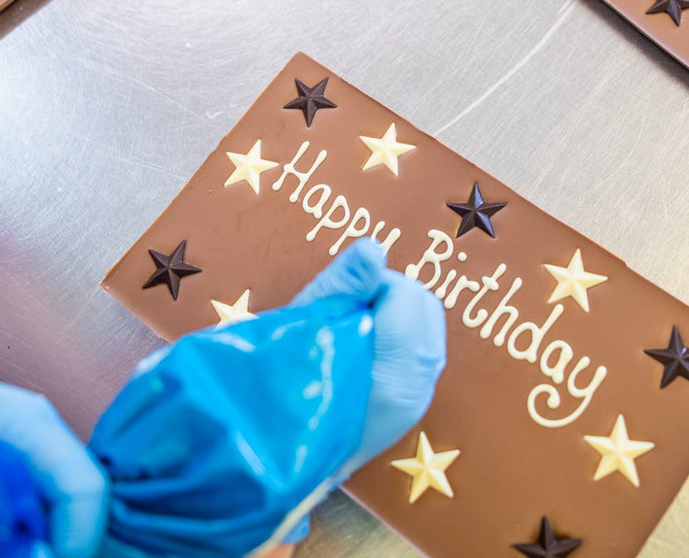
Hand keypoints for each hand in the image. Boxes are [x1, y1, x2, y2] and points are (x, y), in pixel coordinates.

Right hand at [291, 238, 445, 471]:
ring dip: (394, 315)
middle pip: (423, 307)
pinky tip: (365, 345)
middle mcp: (417, 383)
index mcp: (396, 363)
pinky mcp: (411, 407)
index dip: (368, 283)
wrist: (273, 453)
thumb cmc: (282, 383)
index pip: (403, 291)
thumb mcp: (305, 322)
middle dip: (387, 295)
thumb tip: (375, 246)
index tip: (337, 296)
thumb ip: (345, 282)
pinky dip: (399, 337)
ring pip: (425, 329)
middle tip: (344, 306)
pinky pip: (420, 353)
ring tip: (351, 325)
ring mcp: (417, 399)